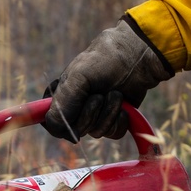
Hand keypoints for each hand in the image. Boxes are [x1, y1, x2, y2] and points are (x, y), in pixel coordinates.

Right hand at [43, 19, 172, 141]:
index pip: (52, 123)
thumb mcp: (77, 78)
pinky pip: (112, 133)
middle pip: (76, 131)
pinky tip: (124, 106)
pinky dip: (119, 120)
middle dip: (90, 114)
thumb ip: (62, 105)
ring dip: (108, 113)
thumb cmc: (105, 61)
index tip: (71, 120)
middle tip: (99, 95)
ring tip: (115, 93)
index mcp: (62, 96)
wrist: (138, 57)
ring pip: (96, 132)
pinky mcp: (114, 119)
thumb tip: (59, 132)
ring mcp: (96, 115)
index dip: (62, 126)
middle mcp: (77, 108)